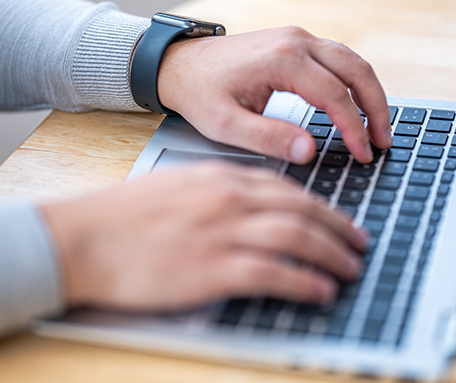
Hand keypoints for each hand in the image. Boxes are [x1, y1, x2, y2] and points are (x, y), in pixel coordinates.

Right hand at [40, 162, 367, 311]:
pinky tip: (321, 289)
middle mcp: (227, 200)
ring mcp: (220, 233)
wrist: (84, 236)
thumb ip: (221, 194)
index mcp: (221, 178)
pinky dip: (303, 281)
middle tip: (358, 242)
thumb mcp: (182, 187)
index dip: (321, 206)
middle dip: (337, 228)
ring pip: (294, 238)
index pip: (286, 189)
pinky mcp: (209, 269)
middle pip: (300, 210)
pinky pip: (272, 273)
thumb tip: (256, 207)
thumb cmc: (127, 214)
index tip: (339, 220)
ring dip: (330, 254)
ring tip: (350, 267)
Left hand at [157, 26, 391, 164]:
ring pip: (351, 61)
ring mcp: (296, 39)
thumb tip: (309, 151)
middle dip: (376, 108)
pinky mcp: (294, 43)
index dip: (354, 128)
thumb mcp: (225, 123)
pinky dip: (353, 81)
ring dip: (369, 92)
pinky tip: (355, 103)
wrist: (179, 65)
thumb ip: (268, 138)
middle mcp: (295, 42)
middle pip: (356, 70)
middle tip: (384, 141)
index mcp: (282, 60)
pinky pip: (336, 59)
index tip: (364, 153)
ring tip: (377, 126)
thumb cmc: (200, 92)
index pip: (335, 95)